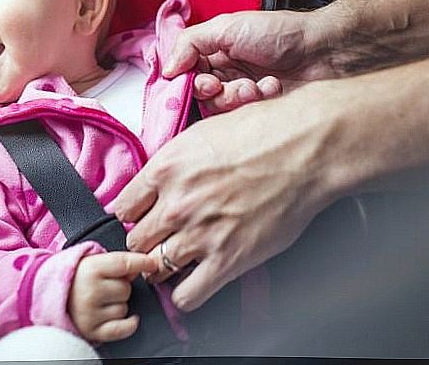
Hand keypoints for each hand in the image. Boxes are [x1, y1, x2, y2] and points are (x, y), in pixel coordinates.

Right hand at [68, 251, 157, 342]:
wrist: (50, 296)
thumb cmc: (76, 278)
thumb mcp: (92, 262)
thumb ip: (117, 262)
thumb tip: (142, 266)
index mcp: (91, 269)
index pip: (124, 264)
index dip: (141, 262)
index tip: (152, 264)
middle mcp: (90, 290)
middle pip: (126, 288)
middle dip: (121, 287)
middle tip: (106, 286)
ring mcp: (90, 312)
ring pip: (124, 308)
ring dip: (118, 305)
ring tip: (102, 301)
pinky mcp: (91, 330)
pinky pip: (121, 328)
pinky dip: (128, 324)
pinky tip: (129, 318)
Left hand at [115, 84, 342, 310]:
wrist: (306, 149)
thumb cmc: (261, 132)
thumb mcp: (201, 134)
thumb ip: (173, 163)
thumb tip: (156, 182)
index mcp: (165, 169)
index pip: (123, 208)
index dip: (134, 215)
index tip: (145, 217)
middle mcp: (176, 204)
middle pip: (136, 240)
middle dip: (147, 241)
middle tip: (163, 238)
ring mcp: (200, 234)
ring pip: (155, 268)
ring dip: (164, 266)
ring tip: (179, 259)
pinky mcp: (228, 260)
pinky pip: (187, 296)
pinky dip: (186, 294)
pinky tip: (195, 281)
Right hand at [163, 10, 337, 112]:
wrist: (324, 50)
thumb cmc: (279, 32)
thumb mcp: (227, 27)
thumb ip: (190, 43)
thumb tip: (165, 69)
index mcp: (212, 53)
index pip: (185, 75)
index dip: (191, 83)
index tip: (204, 83)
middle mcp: (224, 73)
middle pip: (201, 97)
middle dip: (216, 93)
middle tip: (230, 85)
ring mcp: (241, 92)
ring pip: (221, 109)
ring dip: (238, 98)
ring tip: (258, 85)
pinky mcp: (259, 110)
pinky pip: (244, 117)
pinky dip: (258, 103)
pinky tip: (273, 88)